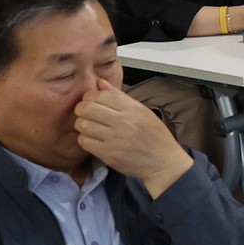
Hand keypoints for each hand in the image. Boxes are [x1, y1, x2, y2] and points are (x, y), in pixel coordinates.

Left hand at [74, 83, 192, 191]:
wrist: (163, 162)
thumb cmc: (154, 136)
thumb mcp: (142, 111)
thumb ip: (119, 96)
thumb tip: (99, 82)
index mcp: (133, 109)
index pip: (101, 95)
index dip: (90, 96)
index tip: (90, 101)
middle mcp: (124, 122)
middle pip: (88, 108)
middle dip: (81, 109)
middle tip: (84, 113)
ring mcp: (116, 139)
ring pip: (83, 125)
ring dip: (81, 124)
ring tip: (88, 126)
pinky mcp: (109, 154)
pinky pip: (85, 142)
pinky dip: (85, 139)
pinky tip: (92, 139)